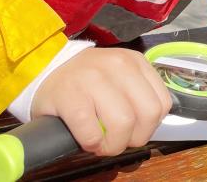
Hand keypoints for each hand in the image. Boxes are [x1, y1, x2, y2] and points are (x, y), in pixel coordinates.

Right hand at [31, 47, 171, 155]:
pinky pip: (91, 133)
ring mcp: (93, 78)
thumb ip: (138, 94)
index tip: (133, 130)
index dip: (150, 126)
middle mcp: (118, 66)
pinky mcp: (69, 96)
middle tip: (117, 140)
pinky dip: (92, 144)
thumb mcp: (120, 78)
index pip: (162, 103)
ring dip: (113, 144)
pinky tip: (86, 139)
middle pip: (148, 114)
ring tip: (101, 142)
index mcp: (135, 62)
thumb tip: (150, 126)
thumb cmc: (86, 80)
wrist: (45, 68)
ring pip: (123, 124)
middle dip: (135, 138)